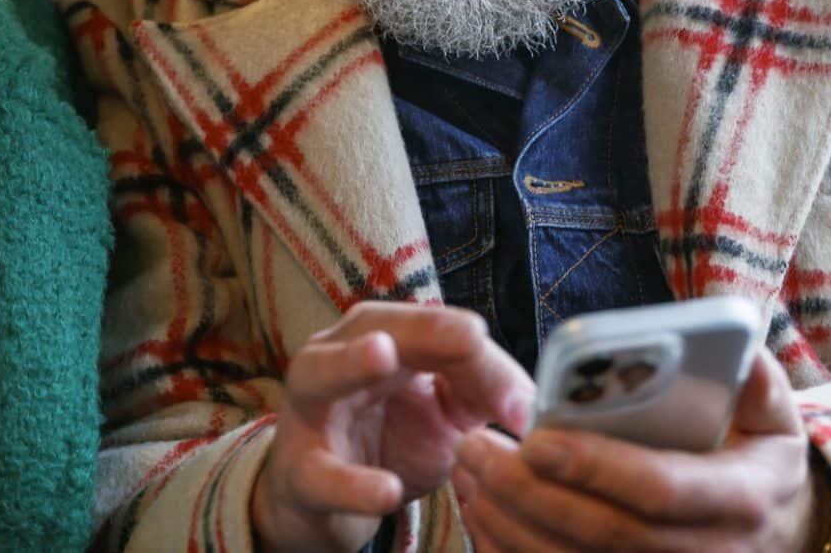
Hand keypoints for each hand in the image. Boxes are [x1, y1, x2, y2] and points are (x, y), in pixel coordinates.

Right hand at [250, 302, 536, 552]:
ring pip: (321, 375)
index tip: (523, 399)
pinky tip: (386, 491)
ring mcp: (311, 410)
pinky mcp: (298, 471)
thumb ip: (487, 393)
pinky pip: (322, 474)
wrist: (324, 503)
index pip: (435, 328)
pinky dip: (352, 484)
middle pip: (377, 326)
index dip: (479, 352)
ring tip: (382, 356)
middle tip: (470, 335)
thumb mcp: (446, 416)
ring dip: (350, 363)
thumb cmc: (391, 441)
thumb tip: (532, 406)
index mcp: (382, 336)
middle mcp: (337, 356)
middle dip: (423, 329)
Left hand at [450, 349, 830, 551]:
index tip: (535, 438)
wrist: (774, 533)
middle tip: (474, 446)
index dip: (596, 466)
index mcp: (739, 499)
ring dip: (509, 523)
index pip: (660, 489)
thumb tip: (735, 347)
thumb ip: (756, 380)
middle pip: (603, 533)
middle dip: (530, 493)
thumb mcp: (776, 417)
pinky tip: (480, 512)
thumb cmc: (760, 458)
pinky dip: (512, 552)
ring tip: (467, 472)